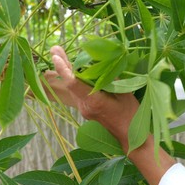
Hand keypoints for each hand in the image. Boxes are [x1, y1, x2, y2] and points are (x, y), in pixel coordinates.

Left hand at [44, 45, 174, 184]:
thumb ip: (112, 80)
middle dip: (62, 65)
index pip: (74, 84)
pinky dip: (75, 78)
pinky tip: (74, 67)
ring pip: (73, 86)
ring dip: (67, 70)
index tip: (55, 57)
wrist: (129, 136)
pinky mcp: (86, 108)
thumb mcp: (125, 94)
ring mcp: (84, 108)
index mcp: (94, 101)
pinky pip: (78, 90)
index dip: (64, 69)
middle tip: (54, 48)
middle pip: (70, 83)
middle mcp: (84, 105)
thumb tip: (102, 64)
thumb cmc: (130, 115)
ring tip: (59, 53)